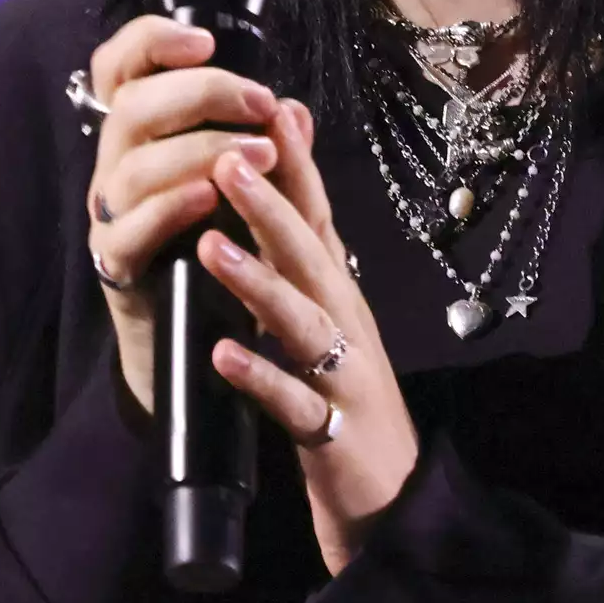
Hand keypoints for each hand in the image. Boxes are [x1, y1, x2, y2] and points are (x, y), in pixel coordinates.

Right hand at [83, 15, 282, 412]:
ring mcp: (110, 213)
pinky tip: (210, 199)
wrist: (195, 333)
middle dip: (202, 94)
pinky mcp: (115, 263)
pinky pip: (129, 229)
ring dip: (199, 151)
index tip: (206, 41)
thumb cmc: (217, 245)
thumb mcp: (249, 190)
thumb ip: (269, 149)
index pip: (121, 67)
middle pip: (133, 106)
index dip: (151, 41)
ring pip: (134, 166)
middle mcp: (117, 164)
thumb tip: (294, 110)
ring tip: (260, 154)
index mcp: (142, 133)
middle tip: (260, 104)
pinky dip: (170, 208)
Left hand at [199, 102, 419, 575]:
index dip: (296, 164)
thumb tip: (287, 181)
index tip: (269, 108)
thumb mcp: (328, 312)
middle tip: (227, 159)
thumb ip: (305, 249)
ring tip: (211, 246)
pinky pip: (290, 402)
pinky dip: (258, 377)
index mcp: (339, 292)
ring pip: (299, 319)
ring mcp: (341, 375)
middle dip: (270, 206)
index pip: (319, 216)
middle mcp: (346, 321)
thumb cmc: (346, 393)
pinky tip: (221, 356)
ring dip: (256, 281)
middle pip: (310, 255)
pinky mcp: (329, 431)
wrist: (392, 495)